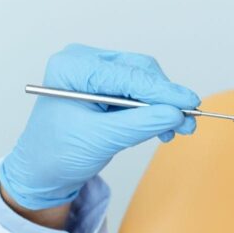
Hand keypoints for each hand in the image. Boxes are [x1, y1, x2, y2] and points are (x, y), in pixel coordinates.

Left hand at [0, 44, 200, 209]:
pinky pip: (139, 92)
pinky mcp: (107, 86)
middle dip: (165, 97)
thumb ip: (140, 124)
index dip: (162, 91)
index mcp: (73, 68)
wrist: (43, 170)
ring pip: (144, 81)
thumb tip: (175, 114)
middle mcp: (84, 63)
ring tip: (176, 128)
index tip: (190, 103)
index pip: (128, 74)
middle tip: (186, 121)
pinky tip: (162, 126)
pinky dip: (154, 109)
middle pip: (139, 71)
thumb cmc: (58, 153)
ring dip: (162, 105)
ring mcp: (96, 73)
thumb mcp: (101, 139)